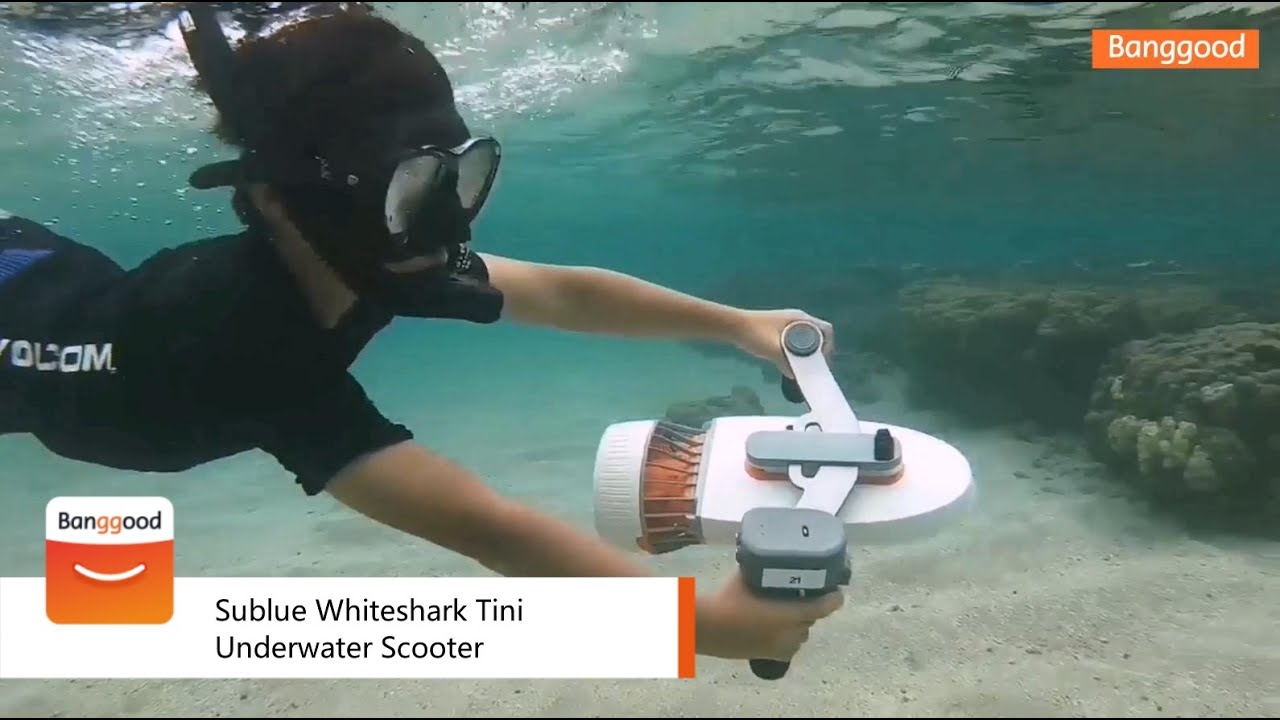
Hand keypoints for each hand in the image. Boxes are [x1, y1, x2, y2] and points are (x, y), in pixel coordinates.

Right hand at [696, 571, 844, 660]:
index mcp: (791, 614)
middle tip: (803, 595)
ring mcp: (781, 647)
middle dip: (810, 609)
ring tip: (788, 612)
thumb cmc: (729, 600)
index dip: (834, 600)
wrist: (709, 628)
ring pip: (801, 635)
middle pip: (810, 620)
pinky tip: (777, 630)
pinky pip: (788, 647)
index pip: (823, 608)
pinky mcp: (769, 656)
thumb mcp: (748, 578)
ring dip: (799, 624)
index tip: (838, 592)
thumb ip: (763, 570)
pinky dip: (788, 638)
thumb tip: (766, 557)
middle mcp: (791, 633)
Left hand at [732, 308, 835, 378]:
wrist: (733, 326)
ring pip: (807, 340)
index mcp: (800, 319)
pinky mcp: (781, 331)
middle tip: (813, 368)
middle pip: (819, 336)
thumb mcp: (772, 350)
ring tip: (803, 369)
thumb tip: (796, 376)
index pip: (826, 330)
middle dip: (819, 352)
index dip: (829, 346)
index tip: (821, 361)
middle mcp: (798, 319)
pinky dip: (798, 352)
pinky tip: (790, 364)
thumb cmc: (753, 333)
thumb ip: (786, 362)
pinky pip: (797, 342)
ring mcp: (790, 324)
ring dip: (807, 354)